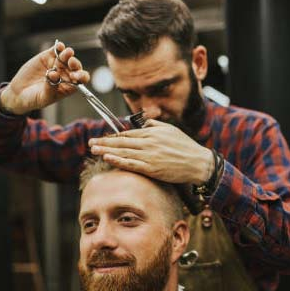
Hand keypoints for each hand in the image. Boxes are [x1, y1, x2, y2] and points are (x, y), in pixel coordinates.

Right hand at [0, 41, 89, 114]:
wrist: (19, 93)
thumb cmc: (35, 99)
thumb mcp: (44, 97)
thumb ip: (50, 87)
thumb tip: (54, 74)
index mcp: (69, 86)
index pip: (81, 80)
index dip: (81, 76)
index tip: (77, 76)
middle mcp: (66, 75)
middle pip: (76, 67)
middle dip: (75, 64)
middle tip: (71, 63)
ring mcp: (57, 65)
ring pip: (67, 57)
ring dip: (68, 54)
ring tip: (66, 54)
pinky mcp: (48, 57)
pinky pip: (56, 50)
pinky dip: (59, 47)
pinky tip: (59, 46)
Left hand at [89, 119, 213, 183]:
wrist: (198, 163)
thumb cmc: (185, 147)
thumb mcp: (171, 130)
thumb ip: (155, 125)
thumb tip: (144, 122)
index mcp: (152, 132)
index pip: (128, 133)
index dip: (114, 136)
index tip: (103, 138)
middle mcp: (149, 142)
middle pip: (122, 141)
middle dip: (105, 142)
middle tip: (91, 142)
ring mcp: (149, 156)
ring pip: (123, 152)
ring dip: (106, 150)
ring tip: (94, 149)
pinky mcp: (152, 168)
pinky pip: (131, 164)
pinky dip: (118, 160)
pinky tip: (108, 158)